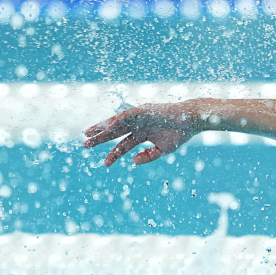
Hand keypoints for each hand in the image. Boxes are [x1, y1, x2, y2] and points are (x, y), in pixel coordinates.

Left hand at [83, 102, 199, 165]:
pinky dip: (116, 120)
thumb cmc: (180, 134)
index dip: (114, 154)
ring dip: (101, 127)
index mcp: (142, 135)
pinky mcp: (142, 110)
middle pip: (114, 133)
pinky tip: (107, 127)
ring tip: (88, 133)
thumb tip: (132, 162)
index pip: (123, 145)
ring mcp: (138, 117)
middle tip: (84, 144)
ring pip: (115, 123)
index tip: (105, 164)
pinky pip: (126, 115)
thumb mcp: (162, 150)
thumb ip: (147, 157)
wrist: (191, 120)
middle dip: (100, 138)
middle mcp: (137, 125)